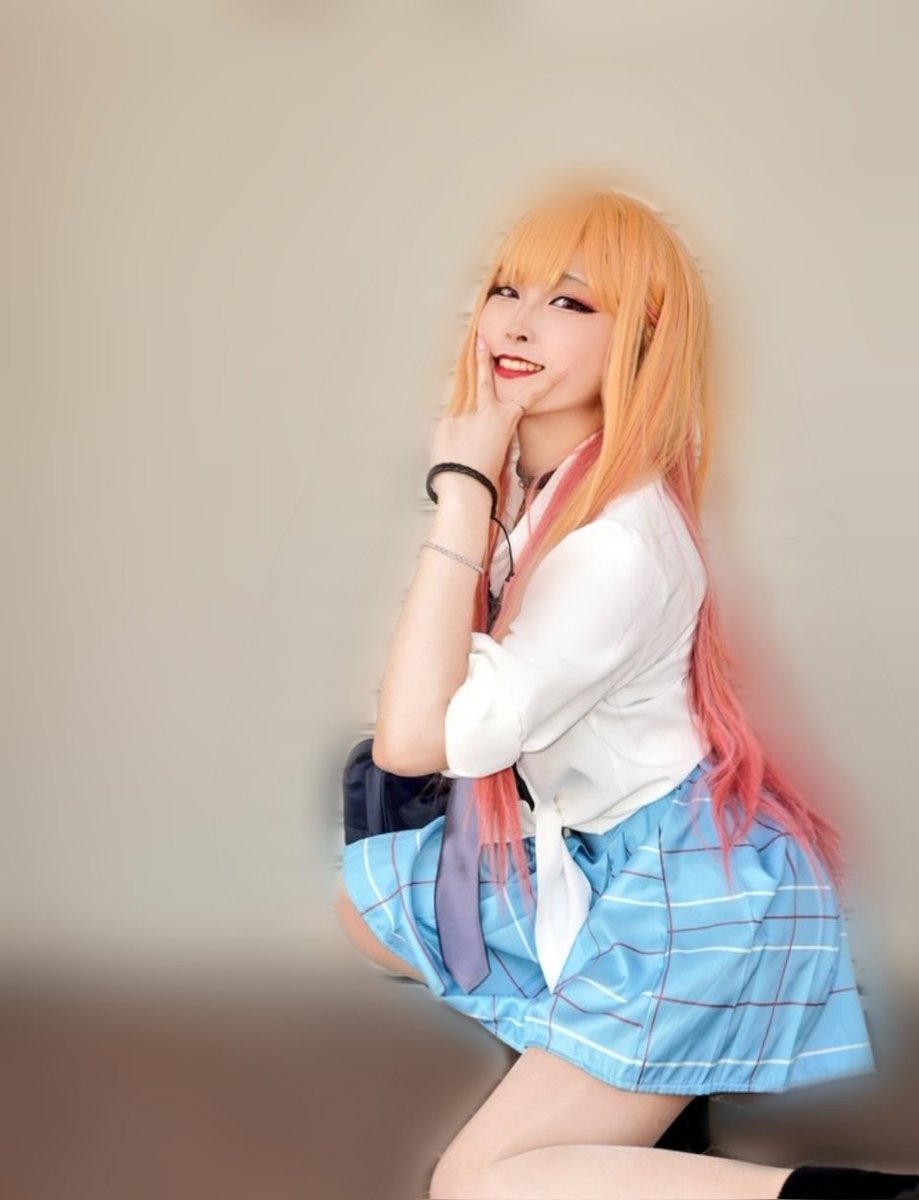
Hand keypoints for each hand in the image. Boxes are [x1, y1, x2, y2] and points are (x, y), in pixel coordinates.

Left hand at [429, 333, 565, 488]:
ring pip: (463, 421)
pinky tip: (453, 455)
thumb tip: (477, 427)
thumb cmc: (485, 479)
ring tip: (463, 455)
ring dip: (463, 435)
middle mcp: (485, 411)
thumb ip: (491, 432)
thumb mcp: (500, 453)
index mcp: (504, 419)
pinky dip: (451, 442)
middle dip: (484, 360)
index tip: (559, 369)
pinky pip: (450, 431)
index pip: (529, 396)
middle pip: (485, 380)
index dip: (546, 382)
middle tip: (481, 341)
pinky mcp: (446, 422)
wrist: (464, 488)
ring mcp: (463, 414)